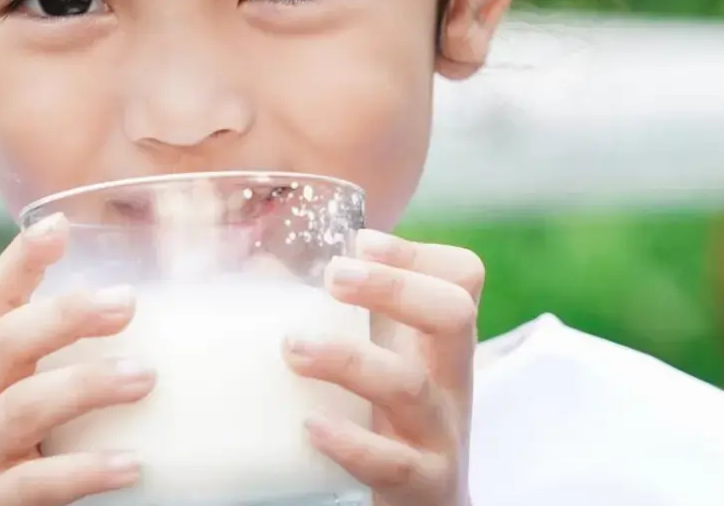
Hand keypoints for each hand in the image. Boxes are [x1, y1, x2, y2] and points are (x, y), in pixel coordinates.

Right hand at [0, 215, 155, 505]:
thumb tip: (191, 312)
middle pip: (4, 341)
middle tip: (127, 303)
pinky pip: (37, 483)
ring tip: (144, 377)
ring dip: (85, 385)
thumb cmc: (33, 451)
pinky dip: (86, 470)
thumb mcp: (45, 394)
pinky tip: (133, 464)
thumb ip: (88, 355)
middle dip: (64, 315)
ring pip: (21, 407)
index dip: (21, 260)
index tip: (59, 225)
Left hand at [286, 229, 481, 505]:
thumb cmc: (389, 424)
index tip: (360, 241)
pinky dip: (352, 443)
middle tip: (333, 275)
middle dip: (394, 286)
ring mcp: (438, 435)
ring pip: (410, 388)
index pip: (460, 279)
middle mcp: (449, 382)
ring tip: (293, 347)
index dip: (416, 253)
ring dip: (349, 360)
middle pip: (453, 315)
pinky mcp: (421, 485)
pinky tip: (310, 426)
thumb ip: (333, 317)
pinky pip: (393, 463)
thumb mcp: (376, 366)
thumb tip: (262, 265)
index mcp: (439, 345)